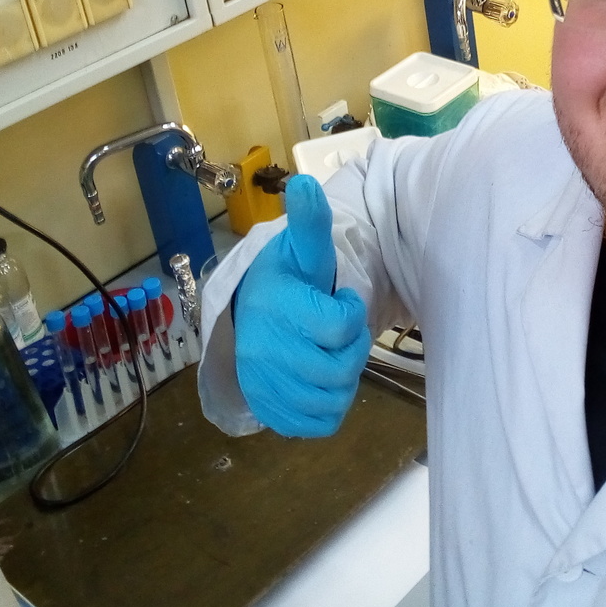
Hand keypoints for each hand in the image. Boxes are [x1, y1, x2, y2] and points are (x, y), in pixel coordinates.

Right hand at [234, 174, 370, 436]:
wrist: (253, 315)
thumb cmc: (290, 281)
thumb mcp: (303, 250)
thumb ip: (309, 222)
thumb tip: (305, 183)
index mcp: (276, 307)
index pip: (341, 326)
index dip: (351, 313)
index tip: (339, 301)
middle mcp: (264, 350)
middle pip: (340, 367)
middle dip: (351, 348)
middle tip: (338, 332)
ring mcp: (266, 385)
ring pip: (333, 398)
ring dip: (344, 378)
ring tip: (329, 353)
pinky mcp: (272, 412)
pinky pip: (321, 423)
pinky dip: (330, 407)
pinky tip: (321, 380)